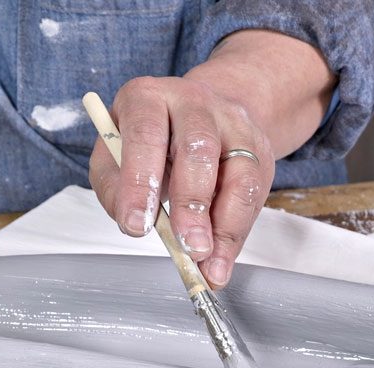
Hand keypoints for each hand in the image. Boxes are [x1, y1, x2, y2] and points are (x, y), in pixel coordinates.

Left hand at [88, 30, 335, 288]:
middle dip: (192, 204)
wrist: (201, 117)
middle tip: (187, 248)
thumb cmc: (150, 144)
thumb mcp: (115, 157)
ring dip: (223, 225)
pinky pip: (253, 193)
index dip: (140, 183)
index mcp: (148, 98)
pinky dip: (236, 231)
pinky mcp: (258, 148)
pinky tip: (222, 258)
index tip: (137, 226)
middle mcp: (194, 103)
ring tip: (209, 264)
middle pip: (199, 149)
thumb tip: (134, 225)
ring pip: (237, 173)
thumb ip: (115, 190)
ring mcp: (232, 123)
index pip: (145, 134)